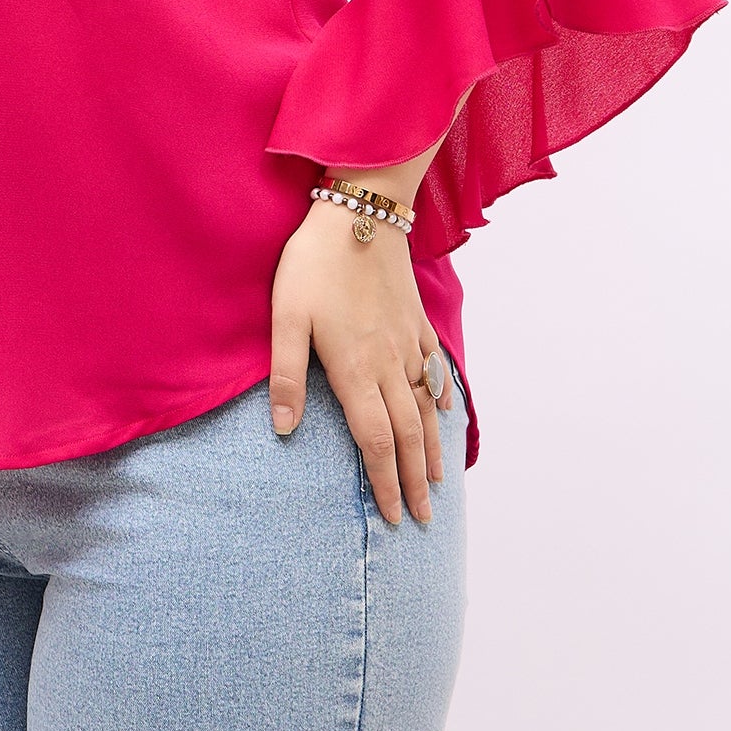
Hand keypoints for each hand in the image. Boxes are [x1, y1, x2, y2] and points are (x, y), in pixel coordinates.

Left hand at [268, 199, 451, 525]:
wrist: (361, 211)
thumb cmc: (314, 263)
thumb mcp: (286, 316)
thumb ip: (287, 374)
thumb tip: (284, 428)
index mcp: (355, 369)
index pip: (376, 441)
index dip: (385, 483)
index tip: (394, 517)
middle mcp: (388, 363)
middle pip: (409, 435)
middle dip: (414, 481)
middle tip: (424, 520)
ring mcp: (407, 342)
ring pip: (426, 407)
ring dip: (433, 449)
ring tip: (439, 481)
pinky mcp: (416, 321)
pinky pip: (434, 369)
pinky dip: (442, 398)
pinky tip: (445, 412)